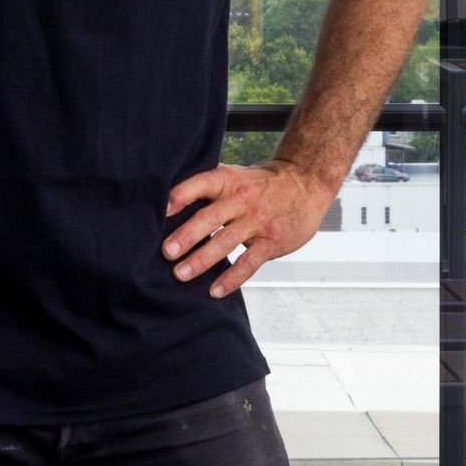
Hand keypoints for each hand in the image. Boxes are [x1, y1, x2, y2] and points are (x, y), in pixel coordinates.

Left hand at [161, 159, 336, 297]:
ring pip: (226, 242)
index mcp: (228, 180)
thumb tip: (169, 204)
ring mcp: (258, 221)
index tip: (160, 210)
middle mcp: (241, 199)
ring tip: (180, 274)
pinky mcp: (272, 241)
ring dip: (202, 260)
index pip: (201, 184)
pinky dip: (232, 278)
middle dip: (186, 235)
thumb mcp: (235, 175)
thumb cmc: (260, 183)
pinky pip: (249, 263)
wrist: (305, 183)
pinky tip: (215, 290)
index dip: (181, 195)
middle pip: (210, 217)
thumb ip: (209, 188)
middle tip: (166, 251)